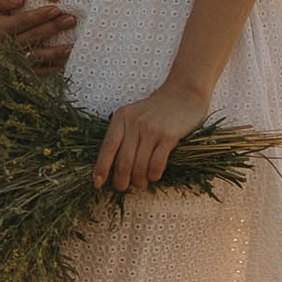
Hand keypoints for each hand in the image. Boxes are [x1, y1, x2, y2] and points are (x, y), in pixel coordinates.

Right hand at [0, 0, 77, 70]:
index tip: (56, 8)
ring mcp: (12, 60)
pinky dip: (49, 70)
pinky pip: (34, 71)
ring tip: (72, 47)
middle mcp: (5, 47)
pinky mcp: (16, 69)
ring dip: (55, 53)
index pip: (21, 22)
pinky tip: (64, 66)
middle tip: (70, 20)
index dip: (38, 16)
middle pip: (32, 38)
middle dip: (52, 29)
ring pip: (36, 57)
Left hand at [93, 76, 208, 195]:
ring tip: (141, 183)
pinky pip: (157, 164)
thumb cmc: (157, 109)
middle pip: (123, 162)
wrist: (184, 94)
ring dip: (139, 180)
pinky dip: (153, 175)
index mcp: (121, 118)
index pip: (107, 148)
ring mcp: (152, 129)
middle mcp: (134, 123)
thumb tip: (113, 166)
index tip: (98, 183)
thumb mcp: (133, 115)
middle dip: (121, 181)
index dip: (101, 168)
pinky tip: (154, 176)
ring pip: (139, 166)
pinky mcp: (169, 136)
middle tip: (123, 187)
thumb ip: (123, 134)